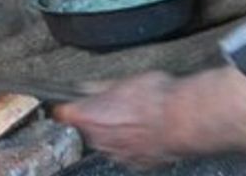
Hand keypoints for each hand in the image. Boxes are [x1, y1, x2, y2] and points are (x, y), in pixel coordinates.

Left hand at [54, 71, 178, 169]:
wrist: (183, 119)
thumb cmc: (156, 98)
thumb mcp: (124, 81)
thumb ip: (100, 87)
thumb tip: (89, 87)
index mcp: (88, 115)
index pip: (62, 113)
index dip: (66, 106)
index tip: (69, 103)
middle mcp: (98, 139)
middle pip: (86, 129)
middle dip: (95, 119)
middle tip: (113, 105)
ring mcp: (116, 154)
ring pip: (106, 142)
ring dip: (114, 132)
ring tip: (134, 117)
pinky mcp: (135, 163)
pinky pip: (126, 153)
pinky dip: (132, 144)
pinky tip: (145, 131)